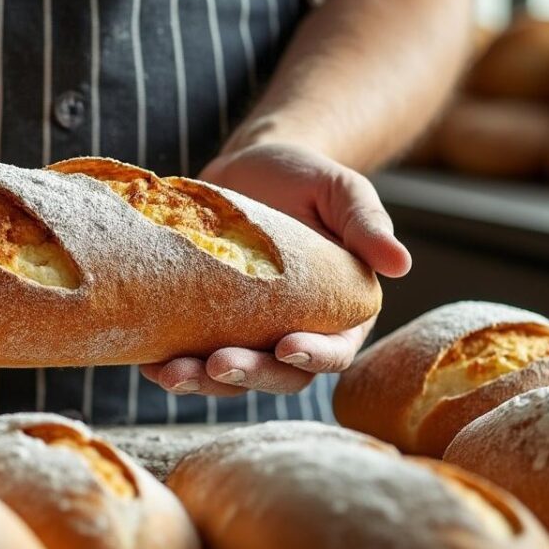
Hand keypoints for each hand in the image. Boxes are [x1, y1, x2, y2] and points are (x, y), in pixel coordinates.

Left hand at [142, 142, 409, 396]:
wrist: (251, 167)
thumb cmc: (306, 178)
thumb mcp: (342, 191)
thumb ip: (368, 225)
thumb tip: (401, 264)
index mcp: (340, 312)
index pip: (334, 349)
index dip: (314, 356)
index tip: (288, 348)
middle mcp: (294, 333)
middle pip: (277, 375)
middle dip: (247, 375)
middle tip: (218, 365)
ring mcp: (248, 334)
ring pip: (229, 376)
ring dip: (201, 381)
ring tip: (170, 374)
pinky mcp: (208, 325)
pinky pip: (191, 355)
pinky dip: (169, 364)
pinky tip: (147, 363)